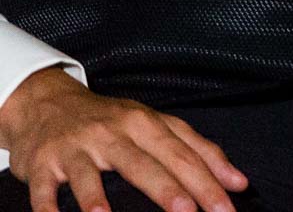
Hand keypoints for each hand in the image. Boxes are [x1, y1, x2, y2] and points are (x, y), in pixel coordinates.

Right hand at [0, 67, 247, 211]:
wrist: (47, 103)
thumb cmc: (112, 121)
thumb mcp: (156, 125)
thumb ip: (197, 151)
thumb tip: (238, 182)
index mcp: (146, 123)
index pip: (183, 153)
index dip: (207, 179)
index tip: (228, 205)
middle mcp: (113, 132)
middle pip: (145, 163)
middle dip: (169, 189)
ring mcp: (76, 148)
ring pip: (89, 174)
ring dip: (96, 196)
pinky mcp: (43, 162)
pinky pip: (44, 188)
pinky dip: (47, 206)